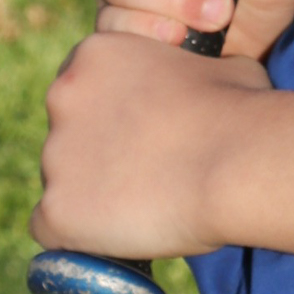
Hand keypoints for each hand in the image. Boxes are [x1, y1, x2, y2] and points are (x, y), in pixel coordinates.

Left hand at [33, 31, 266, 262]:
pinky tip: (117, 238)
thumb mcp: (222, 67)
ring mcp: (54, 155)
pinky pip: (52, 231)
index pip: (83, 88)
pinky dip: (79, 237)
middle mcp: (61, 96)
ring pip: (62, 184)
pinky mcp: (56, 211)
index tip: (138, 136)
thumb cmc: (241, 110)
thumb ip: (195, 73)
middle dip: (97, 154)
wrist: (237, 162)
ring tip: (145, 208)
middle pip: (67, 134)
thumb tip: (211, 85)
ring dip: (92, 196)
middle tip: (144, 174)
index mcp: (95, 54)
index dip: (111, 116)